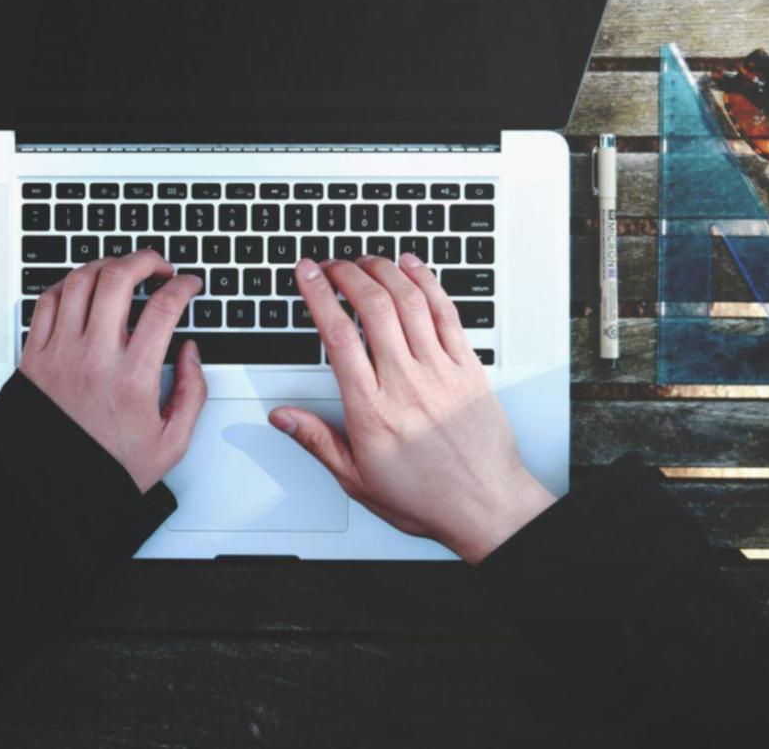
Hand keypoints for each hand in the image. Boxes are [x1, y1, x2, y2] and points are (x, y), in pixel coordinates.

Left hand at [20, 250, 205, 492]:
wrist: (53, 489)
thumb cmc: (107, 467)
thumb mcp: (171, 442)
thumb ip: (193, 393)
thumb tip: (191, 353)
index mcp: (133, 378)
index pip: (164, 308)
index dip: (184, 286)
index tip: (190, 285)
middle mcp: (94, 358)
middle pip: (118, 278)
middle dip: (146, 259)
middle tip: (159, 266)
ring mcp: (61, 353)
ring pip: (81, 281)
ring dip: (107, 265)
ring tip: (123, 271)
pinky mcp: (35, 356)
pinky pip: (48, 301)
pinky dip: (69, 284)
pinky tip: (84, 288)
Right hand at [269, 254, 555, 563]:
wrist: (485, 506)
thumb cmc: (425, 497)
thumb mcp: (357, 478)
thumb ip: (316, 441)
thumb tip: (283, 417)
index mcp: (372, 410)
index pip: (338, 337)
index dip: (318, 296)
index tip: (306, 274)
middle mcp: (406, 383)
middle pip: (372, 308)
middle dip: (347, 274)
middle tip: (331, 264)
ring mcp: (440, 372)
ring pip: (409, 302)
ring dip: (384, 271)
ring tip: (365, 260)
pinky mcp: (468, 368)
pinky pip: (447, 313)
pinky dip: (428, 283)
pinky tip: (412, 268)